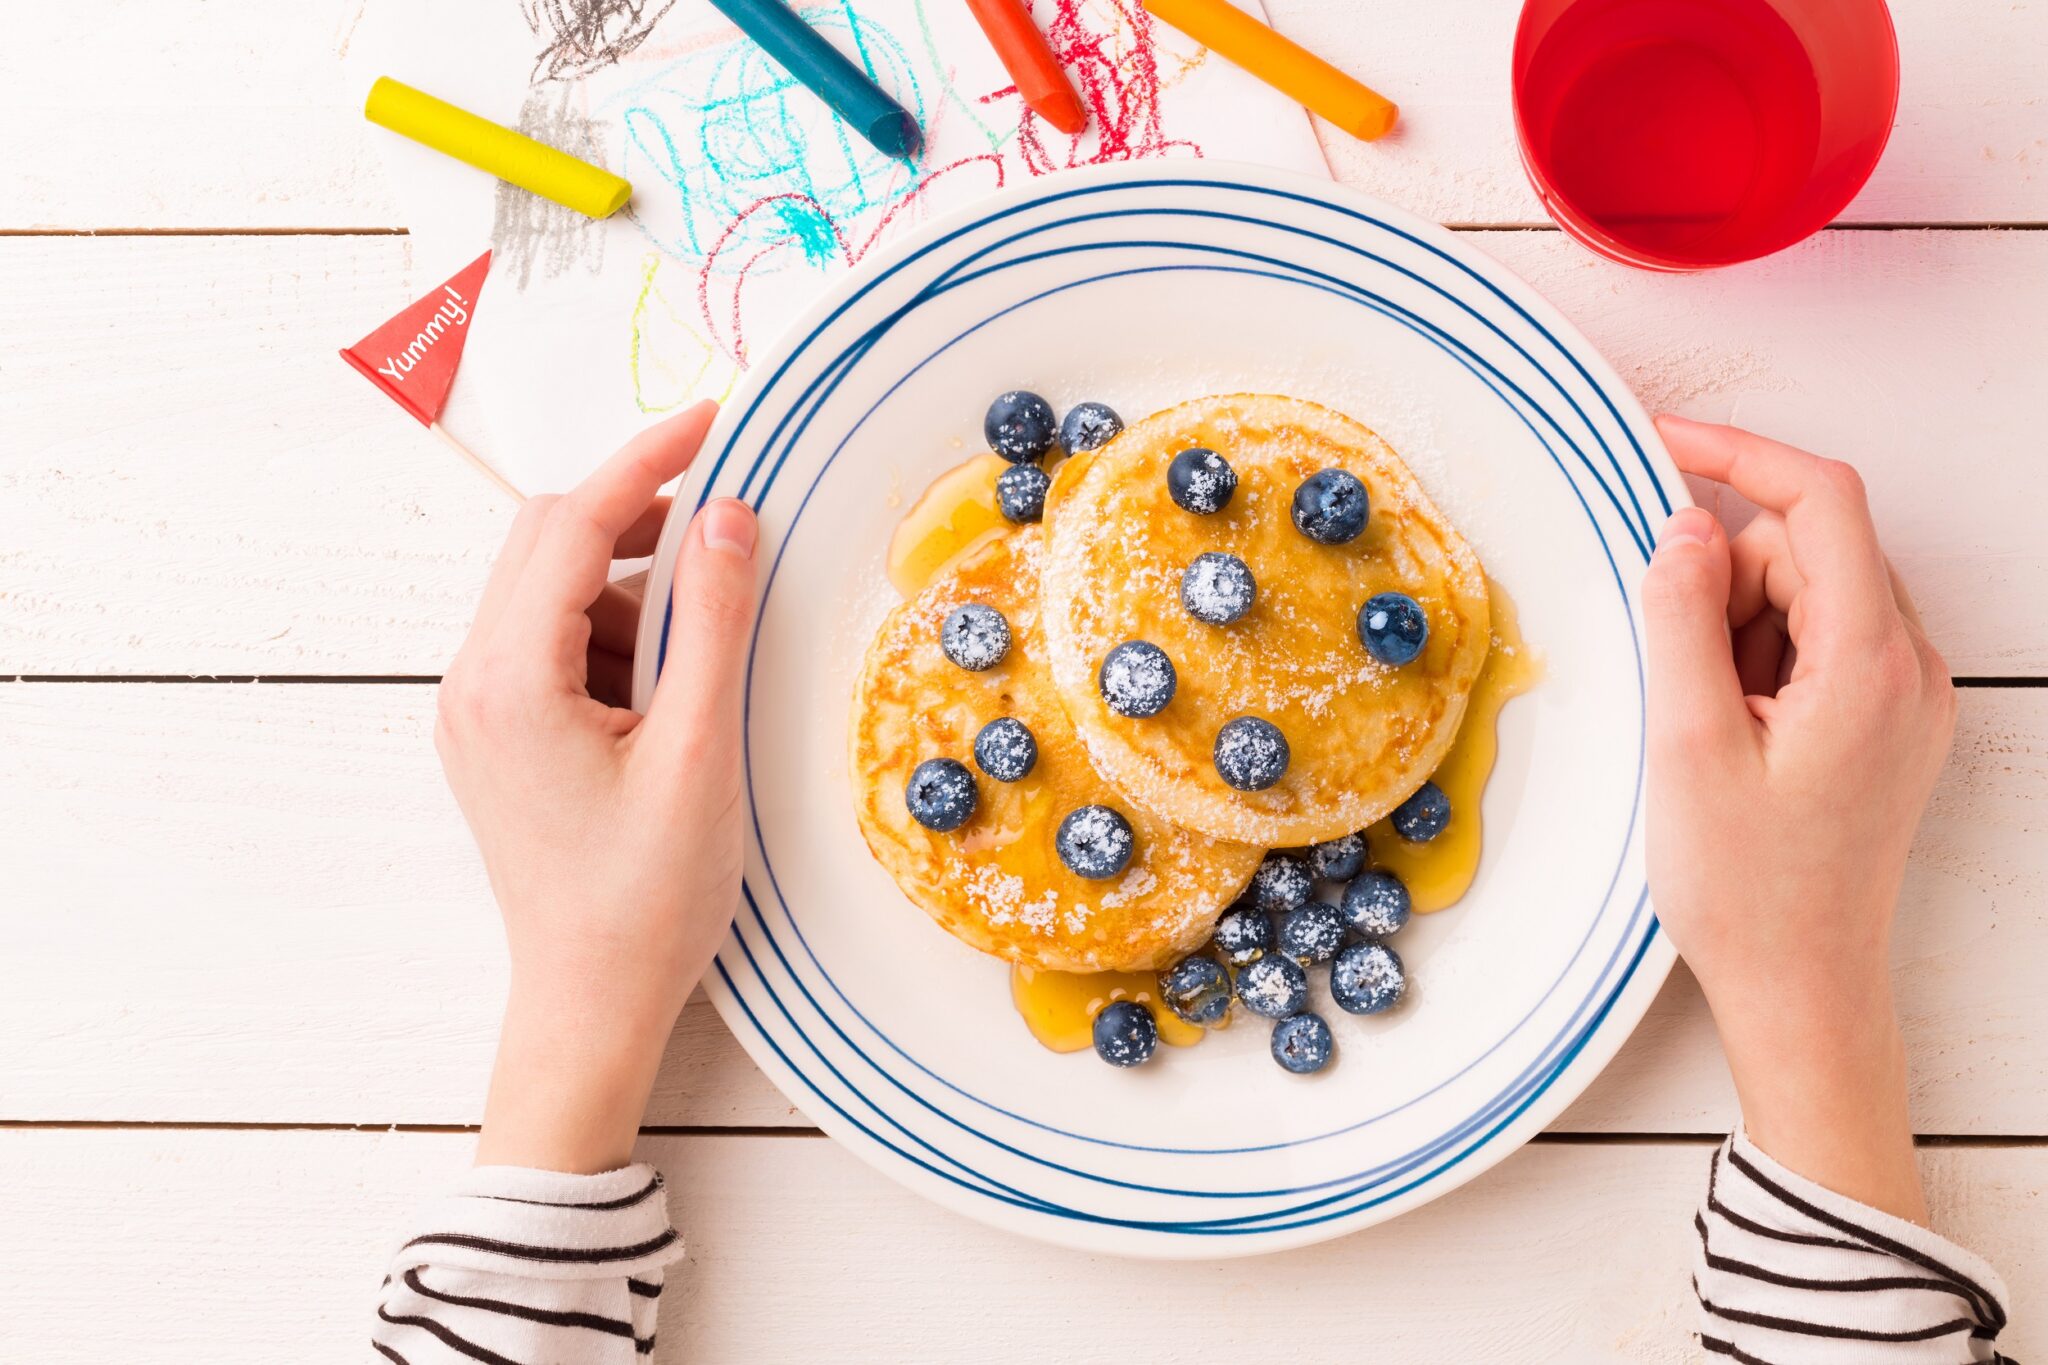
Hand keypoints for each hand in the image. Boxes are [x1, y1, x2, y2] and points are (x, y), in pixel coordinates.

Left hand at [434, 401, 759, 1171]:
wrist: (591, 1002)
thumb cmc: (646, 897)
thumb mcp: (699, 752)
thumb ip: (715, 622)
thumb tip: (730, 514)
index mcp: (509, 680)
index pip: (573, 526)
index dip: (647, 461)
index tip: (714, 419)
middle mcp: (472, 682)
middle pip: (549, 543)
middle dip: (639, 520)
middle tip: (730, 529)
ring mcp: (477, 710)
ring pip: (556, 590)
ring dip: (636, 591)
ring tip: (706, 659)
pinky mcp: (498, 735)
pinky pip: (554, 642)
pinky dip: (618, 639)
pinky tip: (672, 693)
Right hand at [1643, 415, 1954, 1222]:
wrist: (1802, 988)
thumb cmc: (1746, 888)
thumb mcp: (1689, 745)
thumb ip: (1682, 619)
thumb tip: (1682, 526)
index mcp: (1870, 662)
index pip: (1820, 500)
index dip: (1738, 453)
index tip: (1660, 441)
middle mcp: (1908, 666)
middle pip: (1807, 547)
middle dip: (1723, 578)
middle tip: (1677, 674)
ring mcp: (1904, 695)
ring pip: (1807, 592)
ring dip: (1737, 625)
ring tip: (1705, 721)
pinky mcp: (1885, 721)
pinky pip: (1817, 640)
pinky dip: (1758, 658)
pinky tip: (1730, 728)